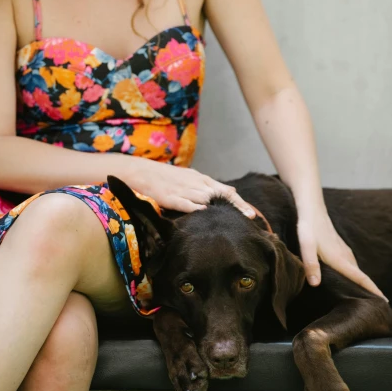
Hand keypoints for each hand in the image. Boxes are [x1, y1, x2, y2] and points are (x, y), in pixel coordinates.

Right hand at [121, 157, 255, 217]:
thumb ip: (208, 186)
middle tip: (250, 217)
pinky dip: (195, 207)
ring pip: (206, 198)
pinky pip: (185, 203)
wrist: (140, 171)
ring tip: (237, 219)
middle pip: (220, 195)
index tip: (251, 213)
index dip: (238, 202)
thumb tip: (230, 192)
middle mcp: (194, 183)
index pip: (223, 190)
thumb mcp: (189, 178)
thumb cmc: (165, 177)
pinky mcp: (169, 197)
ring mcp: (182, 190)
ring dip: (221, 208)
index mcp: (199, 179)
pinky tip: (205, 214)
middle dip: (236, 206)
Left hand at [297, 207, 386, 299]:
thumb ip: (311, 264)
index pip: (361, 278)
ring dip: (362, 283)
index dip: (373, 291)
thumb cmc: (309, 228)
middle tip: (374, 308)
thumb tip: (315, 284)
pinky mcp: (340, 248)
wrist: (312, 209)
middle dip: (370, 291)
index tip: (385, 303)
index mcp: (340, 259)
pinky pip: (351, 265)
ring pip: (356, 271)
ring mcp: (344, 251)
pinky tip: (349, 280)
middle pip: (361, 277)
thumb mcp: (306, 246)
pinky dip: (355, 275)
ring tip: (364, 298)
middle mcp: (346, 256)